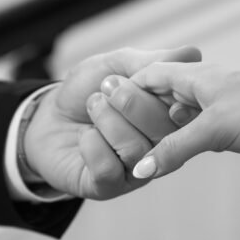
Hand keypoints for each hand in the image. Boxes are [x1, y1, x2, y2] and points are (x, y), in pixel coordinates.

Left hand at [22, 46, 201, 198]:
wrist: (48, 118)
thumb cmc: (86, 92)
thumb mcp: (115, 66)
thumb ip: (149, 62)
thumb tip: (192, 53)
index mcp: (169, 117)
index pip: (185, 110)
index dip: (164, 90)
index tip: (135, 75)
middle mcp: (160, 147)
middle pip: (164, 132)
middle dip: (132, 103)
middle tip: (107, 87)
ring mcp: (137, 170)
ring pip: (135, 150)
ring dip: (108, 120)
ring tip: (93, 105)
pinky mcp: (109, 186)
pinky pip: (109, 169)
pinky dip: (92, 145)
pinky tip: (86, 135)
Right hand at [112, 62, 239, 178]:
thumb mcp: (214, 132)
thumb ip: (173, 150)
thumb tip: (138, 173)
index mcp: (201, 76)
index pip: (151, 74)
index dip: (125, 90)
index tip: (99, 107)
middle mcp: (211, 87)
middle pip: (165, 95)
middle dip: (141, 113)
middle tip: (114, 134)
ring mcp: (227, 106)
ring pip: (184, 116)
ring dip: (165, 131)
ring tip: (139, 150)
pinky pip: (203, 131)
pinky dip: (188, 142)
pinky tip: (181, 156)